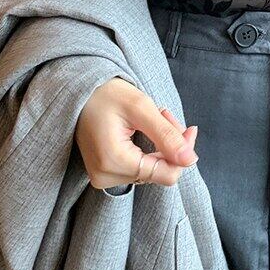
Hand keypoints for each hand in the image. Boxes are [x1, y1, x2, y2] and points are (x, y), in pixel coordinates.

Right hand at [75, 76, 197, 189]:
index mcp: (114, 161)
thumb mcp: (141, 107)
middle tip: (165, 115)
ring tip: (154, 118)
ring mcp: (103, 177)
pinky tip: (145, 129)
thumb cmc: (106, 94)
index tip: (189, 128)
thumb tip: (190, 160)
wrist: (79, 92)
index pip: (166, 174)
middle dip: (171, 144)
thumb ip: (166, 135)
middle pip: (160, 171)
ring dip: (161, 145)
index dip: (184, 153)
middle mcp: (106, 177)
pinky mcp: (105, 173)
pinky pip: (140, 168)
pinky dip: (150, 149)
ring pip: (152, 170)